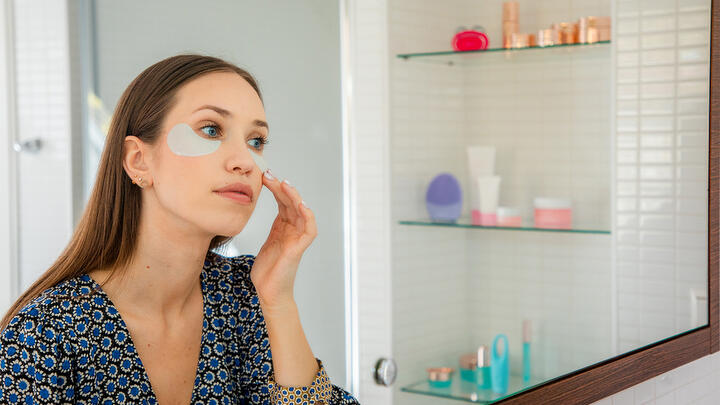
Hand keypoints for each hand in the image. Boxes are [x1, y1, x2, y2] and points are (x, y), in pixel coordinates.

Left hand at [250, 170, 317, 310]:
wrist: (269, 293)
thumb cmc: (266, 272)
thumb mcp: (266, 243)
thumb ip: (269, 229)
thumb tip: (257, 215)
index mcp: (283, 228)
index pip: (282, 202)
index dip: (275, 188)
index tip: (264, 176)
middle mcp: (293, 230)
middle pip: (291, 203)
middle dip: (281, 187)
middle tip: (269, 174)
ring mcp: (297, 238)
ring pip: (300, 211)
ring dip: (293, 196)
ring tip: (283, 183)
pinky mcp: (299, 248)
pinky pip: (309, 229)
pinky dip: (308, 216)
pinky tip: (301, 205)